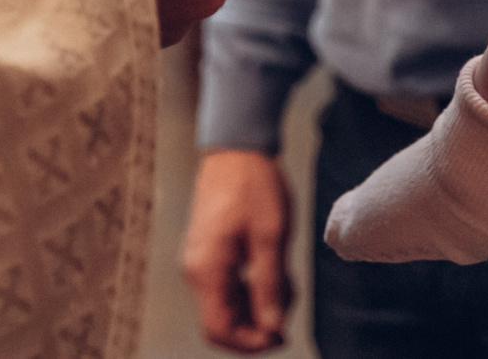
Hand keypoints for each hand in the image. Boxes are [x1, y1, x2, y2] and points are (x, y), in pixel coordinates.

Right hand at [182, 150, 291, 351]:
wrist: (237, 149)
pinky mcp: (210, 253)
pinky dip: (253, 288)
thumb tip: (273, 328)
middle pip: (223, 322)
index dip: (250, 343)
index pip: (218, 330)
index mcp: (207, 269)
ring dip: (259, 304)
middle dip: (258, 322)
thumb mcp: (271, 237)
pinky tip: (276, 270)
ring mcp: (202, 262)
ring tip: (287, 281)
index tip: (281, 335)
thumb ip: (270, 286)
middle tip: (289, 302)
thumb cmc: (253, 186)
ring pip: (228, 305)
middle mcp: (198, 271)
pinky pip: (229, 286)